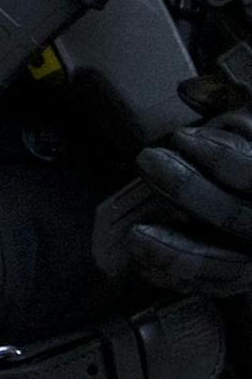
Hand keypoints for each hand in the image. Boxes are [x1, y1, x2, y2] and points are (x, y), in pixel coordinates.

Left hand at [125, 111, 251, 296]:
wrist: (246, 196)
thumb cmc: (246, 150)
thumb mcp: (246, 112)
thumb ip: (227, 97)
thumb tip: (189, 91)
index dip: (226, 159)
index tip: (185, 138)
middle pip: (241, 220)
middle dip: (192, 192)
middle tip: (148, 161)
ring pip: (228, 266)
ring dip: (179, 252)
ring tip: (138, 235)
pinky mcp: (237, 276)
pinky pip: (210, 287)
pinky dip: (175, 275)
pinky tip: (143, 257)